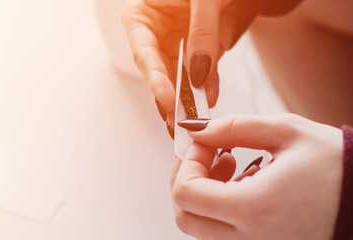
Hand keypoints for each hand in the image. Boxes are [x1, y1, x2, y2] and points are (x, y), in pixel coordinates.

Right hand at [121, 0, 267, 132]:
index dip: (154, 78)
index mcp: (143, 16)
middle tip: (178, 120)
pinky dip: (208, 89)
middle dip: (169, 98)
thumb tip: (197, 72)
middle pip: (159, 74)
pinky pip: (204, 77)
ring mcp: (179, 47)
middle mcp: (157, 35)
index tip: (166, 98)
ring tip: (194, 119)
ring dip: (188, 101)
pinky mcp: (202, 56)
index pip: (143, 52)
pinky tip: (210, 99)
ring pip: (180, 81)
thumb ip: (202, 31)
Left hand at [170, 114, 343, 238]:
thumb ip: (234, 128)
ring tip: (241, 169)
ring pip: (206, 230)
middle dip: (189, 183)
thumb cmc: (341, 167)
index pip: (185, 193)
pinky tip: (255, 188)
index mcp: (252, 209)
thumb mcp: (287, 132)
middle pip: (187, 219)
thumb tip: (197, 131)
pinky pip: (231, 238)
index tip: (208, 144)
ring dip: (209, 198)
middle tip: (213, 157)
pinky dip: (229, 214)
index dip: (187, 162)